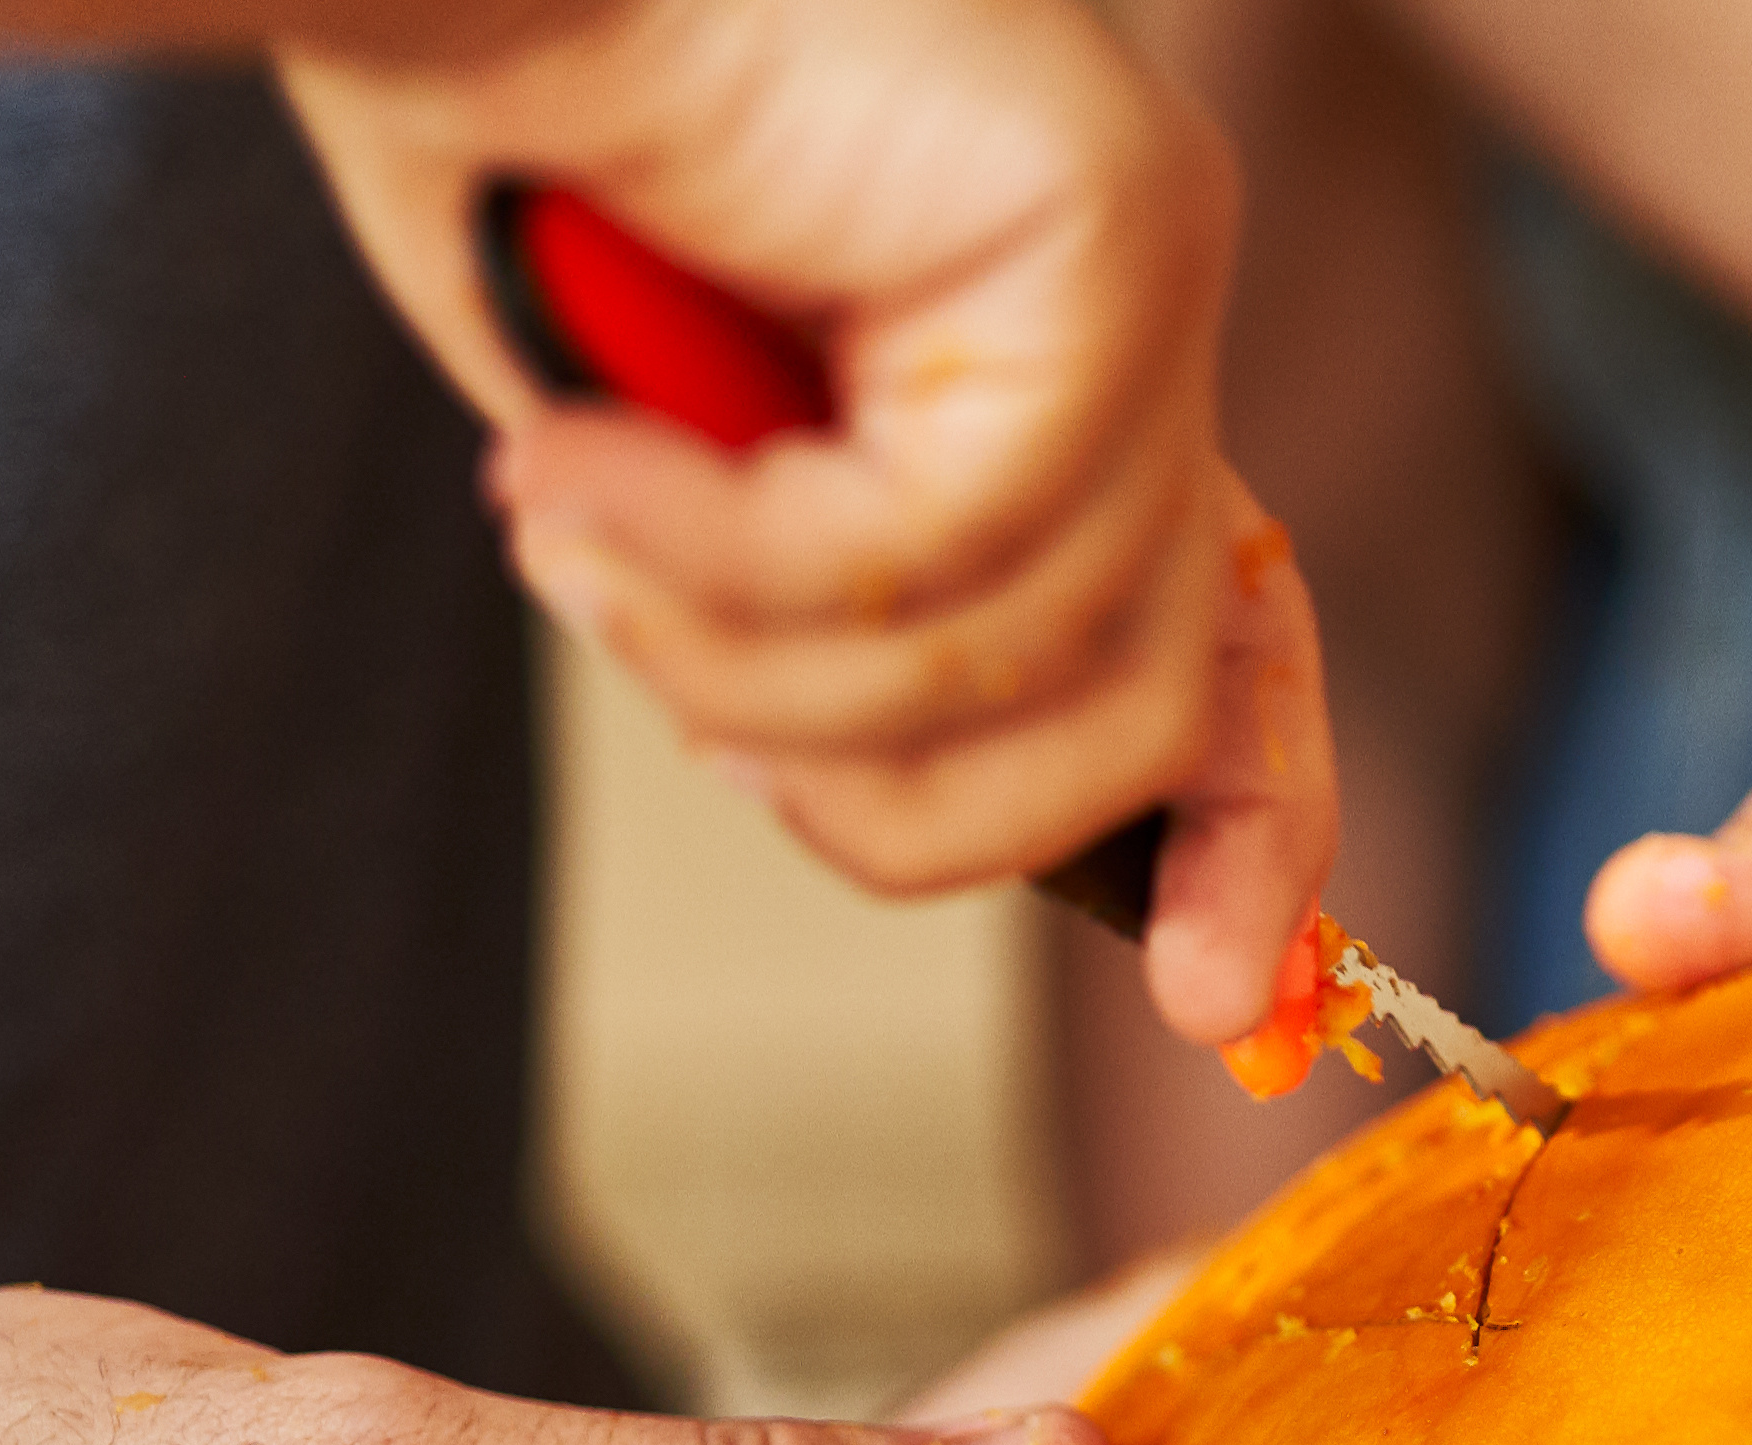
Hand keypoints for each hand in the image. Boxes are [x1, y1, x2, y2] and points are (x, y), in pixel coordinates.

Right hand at [285, 0, 1338, 1043]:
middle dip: (889, 800)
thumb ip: (818, 615)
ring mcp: (1143, 259)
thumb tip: (877, 800)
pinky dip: (733, 561)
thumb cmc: (516, 133)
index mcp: (1053, 353)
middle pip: (1136, 712)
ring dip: (751, 668)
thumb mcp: (677, 456)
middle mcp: (1136, 303)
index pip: (1228, 648)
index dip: (1236, 839)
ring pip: (1033, 658)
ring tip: (567, 541)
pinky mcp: (1106, 223)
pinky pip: (950, 544)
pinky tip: (580, 476)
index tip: (1213, 1003)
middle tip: (659, 703)